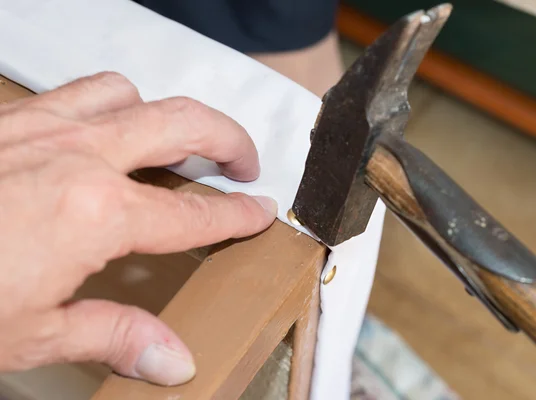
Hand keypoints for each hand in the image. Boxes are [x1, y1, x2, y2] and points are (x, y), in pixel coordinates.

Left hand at [0, 72, 276, 385]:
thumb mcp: (31, 335)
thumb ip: (115, 337)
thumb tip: (175, 362)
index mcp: (98, 213)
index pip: (194, 212)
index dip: (238, 214)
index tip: (262, 212)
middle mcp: (80, 155)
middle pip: (184, 123)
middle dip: (229, 139)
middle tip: (245, 162)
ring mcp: (42, 126)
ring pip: (130, 93)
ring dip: (165, 113)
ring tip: (174, 142)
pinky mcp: (8, 118)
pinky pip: (77, 92)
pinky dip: (108, 105)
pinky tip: (102, 135)